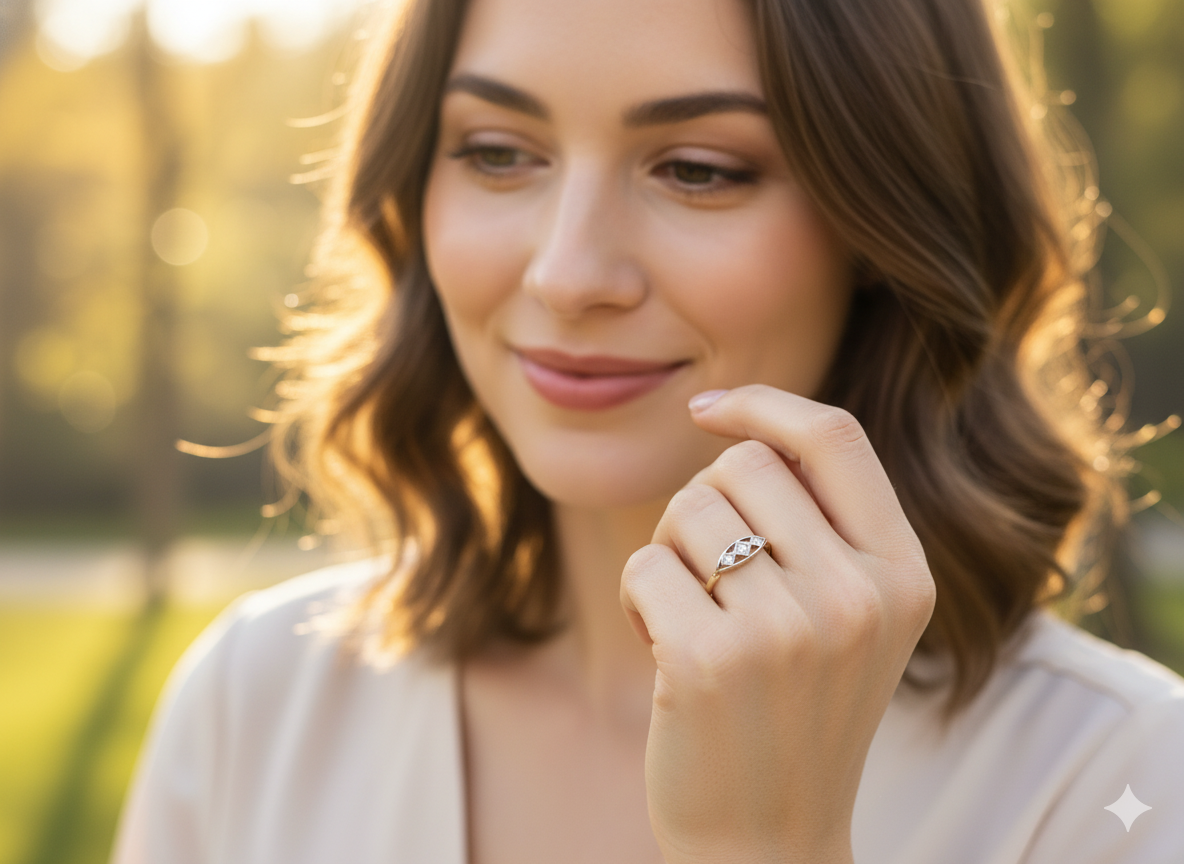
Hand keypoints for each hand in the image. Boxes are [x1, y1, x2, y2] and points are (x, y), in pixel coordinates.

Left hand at [620, 385, 935, 863]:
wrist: (768, 841)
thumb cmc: (794, 714)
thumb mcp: (848, 619)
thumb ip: (822, 527)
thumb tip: (735, 424)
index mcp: (903, 576)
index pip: (835, 437)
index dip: (764, 405)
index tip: (708, 408)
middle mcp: (858, 597)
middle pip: (743, 466)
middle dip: (704, 505)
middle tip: (707, 575)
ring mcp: (788, 630)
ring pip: (688, 510)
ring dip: (670, 556)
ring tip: (693, 621)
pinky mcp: (713, 660)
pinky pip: (647, 565)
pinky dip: (639, 599)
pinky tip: (662, 650)